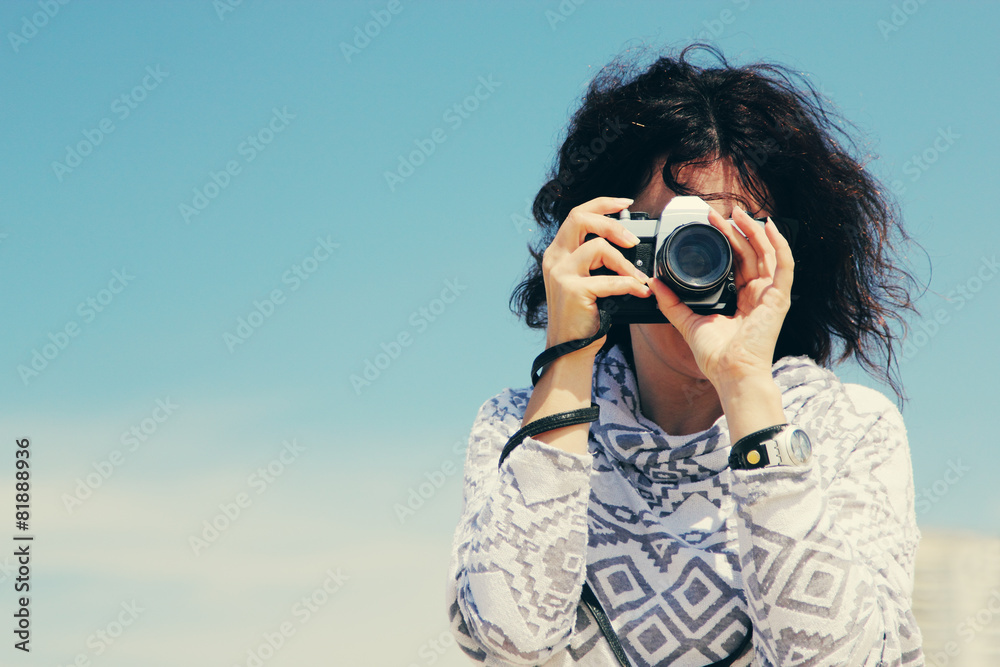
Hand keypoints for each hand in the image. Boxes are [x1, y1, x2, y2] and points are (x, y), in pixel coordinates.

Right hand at [541, 197, 652, 351]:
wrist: (568, 349)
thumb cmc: (582, 316)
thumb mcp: (584, 280)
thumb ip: (596, 260)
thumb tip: (628, 243)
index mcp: (557, 253)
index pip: (577, 214)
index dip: (602, 204)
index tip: (625, 204)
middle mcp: (554, 258)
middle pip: (580, 219)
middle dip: (611, 223)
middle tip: (632, 240)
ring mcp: (561, 274)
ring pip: (598, 247)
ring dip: (625, 263)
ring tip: (638, 277)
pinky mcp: (573, 290)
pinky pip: (610, 280)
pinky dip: (630, 285)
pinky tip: (640, 292)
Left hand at [648, 205, 793, 386]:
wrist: (731, 374)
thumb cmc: (716, 356)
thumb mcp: (688, 322)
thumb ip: (672, 302)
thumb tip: (655, 283)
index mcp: (742, 299)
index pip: (739, 262)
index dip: (727, 241)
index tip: (711, 224)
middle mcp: (758, 294)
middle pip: (751, 253)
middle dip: (735, 230)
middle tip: (717, 214)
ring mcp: (771, 295)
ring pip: (767, 253)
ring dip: (753, 230)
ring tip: (737, 213)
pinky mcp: (778, 298)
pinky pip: (784, 265)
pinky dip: (779, 244)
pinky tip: (769, 226)